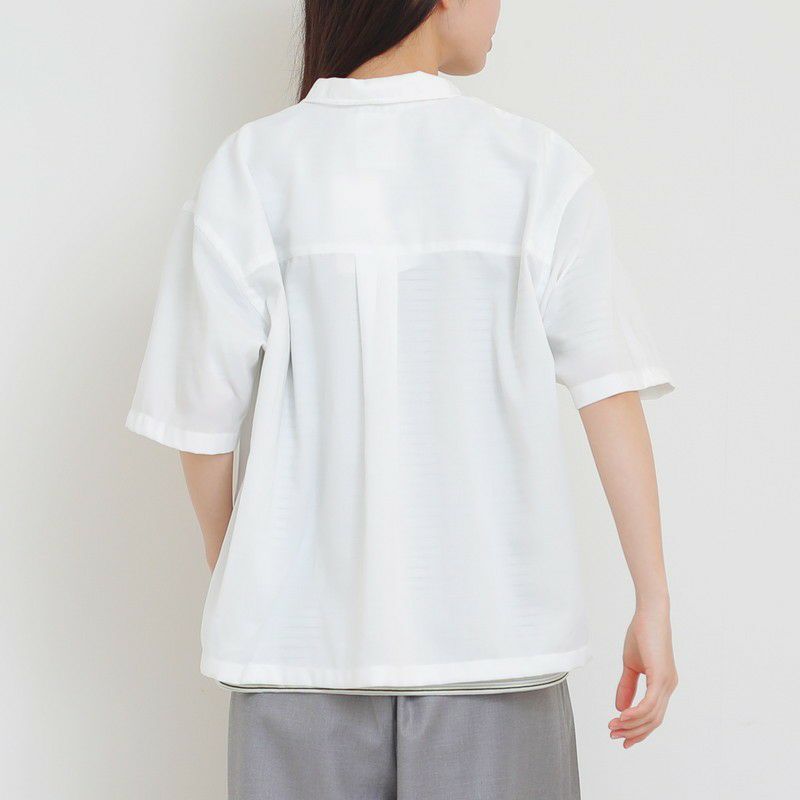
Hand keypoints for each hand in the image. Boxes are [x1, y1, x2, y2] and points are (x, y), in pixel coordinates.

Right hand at [608, 606, 677, 747]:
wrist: (649, 614)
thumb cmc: (642, 634)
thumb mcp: (630, 665)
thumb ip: (627, 686)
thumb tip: (620, 708)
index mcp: (663, 684)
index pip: (653, 716)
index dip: (638, 730)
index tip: (622, 737)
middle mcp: (669, 687)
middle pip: (653, 721)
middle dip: (633, 732)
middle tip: (614, 735)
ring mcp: (667, 683)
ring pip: (651, 716)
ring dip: (630, 724)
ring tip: (613, 726)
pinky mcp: (661, 677)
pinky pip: (649, 704)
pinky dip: (635, 713)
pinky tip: (622, 716)